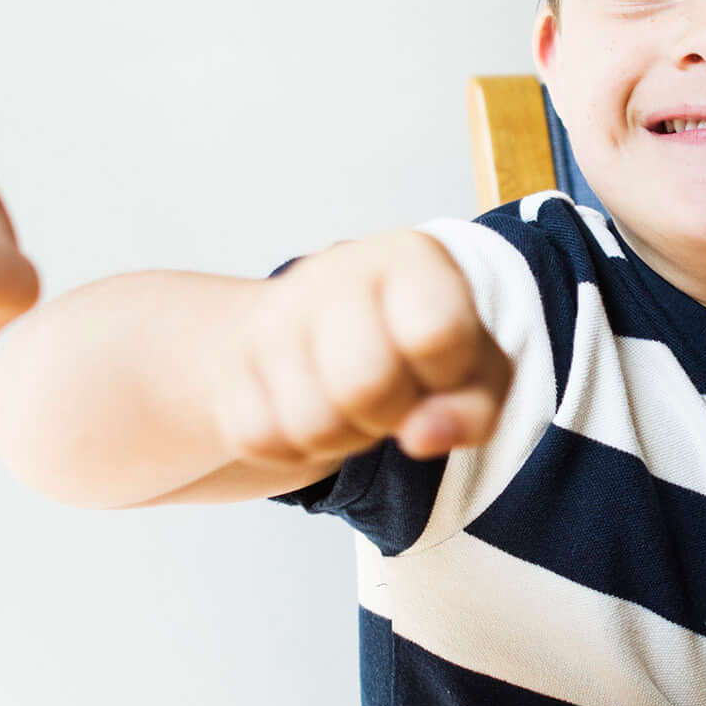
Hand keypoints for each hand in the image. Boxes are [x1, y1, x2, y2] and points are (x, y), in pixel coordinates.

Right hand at [206, 230, 513, 476]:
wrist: (332, 331)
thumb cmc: (419, 348)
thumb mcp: (475, 374)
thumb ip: (471, 411)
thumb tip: (424, 437)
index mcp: (411, 258)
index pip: (435, 333)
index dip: (443, 375)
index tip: (439, 367)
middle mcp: (335, 271)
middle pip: (364, 385)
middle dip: (386, 415)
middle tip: (390, 399)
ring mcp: (274, 314)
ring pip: (308, 424)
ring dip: (339, 439)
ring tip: (350, 406)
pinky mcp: (231, 360)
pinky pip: (259, 438)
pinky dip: (292, 447)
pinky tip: (310, 412)